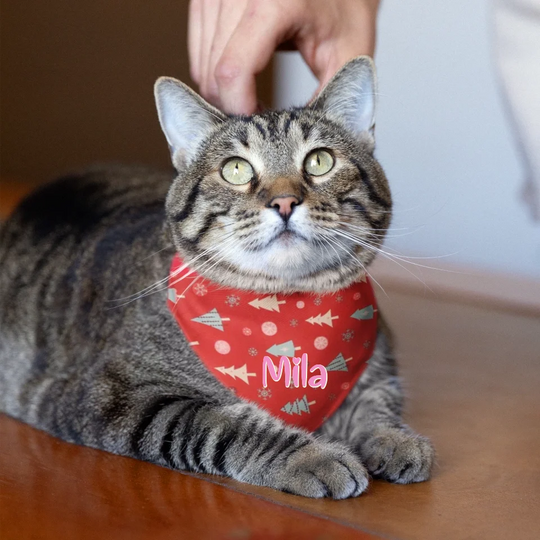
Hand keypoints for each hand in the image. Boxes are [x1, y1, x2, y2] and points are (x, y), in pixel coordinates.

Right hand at [188, 0, 379, 113]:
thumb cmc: (343, 2)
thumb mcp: (349, 51)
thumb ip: (329, 95)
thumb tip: (300, 137)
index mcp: (271, 2)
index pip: (232, 73)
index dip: (242, 112)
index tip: (263, 127)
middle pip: (213, 76)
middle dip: (236, 108)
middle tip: (267, 116)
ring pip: (201, 69)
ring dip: (226, 94)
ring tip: (258, 97)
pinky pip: (198, 55)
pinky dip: (218, 76)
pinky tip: (245, 78)